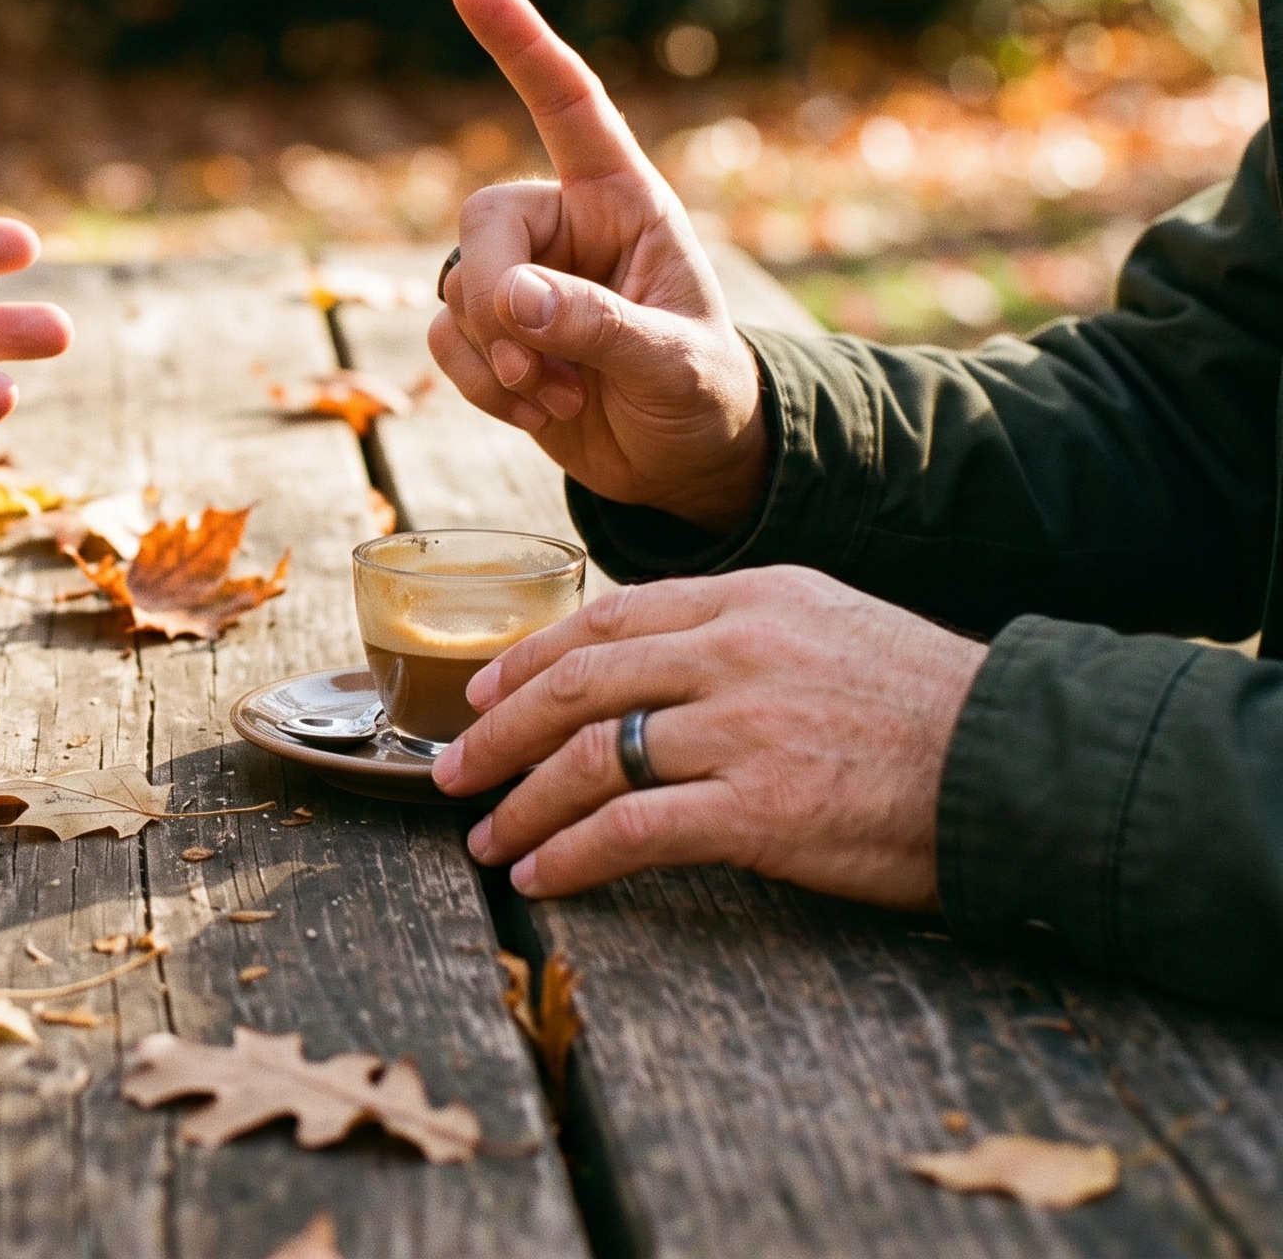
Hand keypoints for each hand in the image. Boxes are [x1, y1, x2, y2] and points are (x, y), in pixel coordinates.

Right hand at [431, 0, 766, 533]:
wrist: (684, 464)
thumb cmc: (704, 394)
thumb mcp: (674, 362)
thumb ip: (601, 327)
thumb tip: (514, 300)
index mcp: (623, 200)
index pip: (566, 104)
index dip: (519, 40)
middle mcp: (565, 228)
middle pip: (484, 220)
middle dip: (496, 291)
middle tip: (534, 356)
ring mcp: (522, 282)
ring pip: (458, 288)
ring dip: (496, 357)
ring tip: (561, 392)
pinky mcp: (490, 336)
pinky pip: (443, 340)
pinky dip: (480, 386)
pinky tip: (540, 409)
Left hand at [433, 567, 986, 911]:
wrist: (1023, 764)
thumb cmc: (928, 706)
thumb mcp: (831, 626)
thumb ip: (741, 633)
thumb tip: (649, 666)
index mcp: (751, 596)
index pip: (609, 618)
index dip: (531, 661)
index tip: (484, 697)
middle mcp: (737, 649)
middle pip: (579, 685)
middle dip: (499, 734)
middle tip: (451, 772)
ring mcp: (745, 728)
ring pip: (592, 758)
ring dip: (523, 804)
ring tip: (486, 838)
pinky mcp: (761, 809)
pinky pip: (632, 830)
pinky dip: (572, 856)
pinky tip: (541, 877)